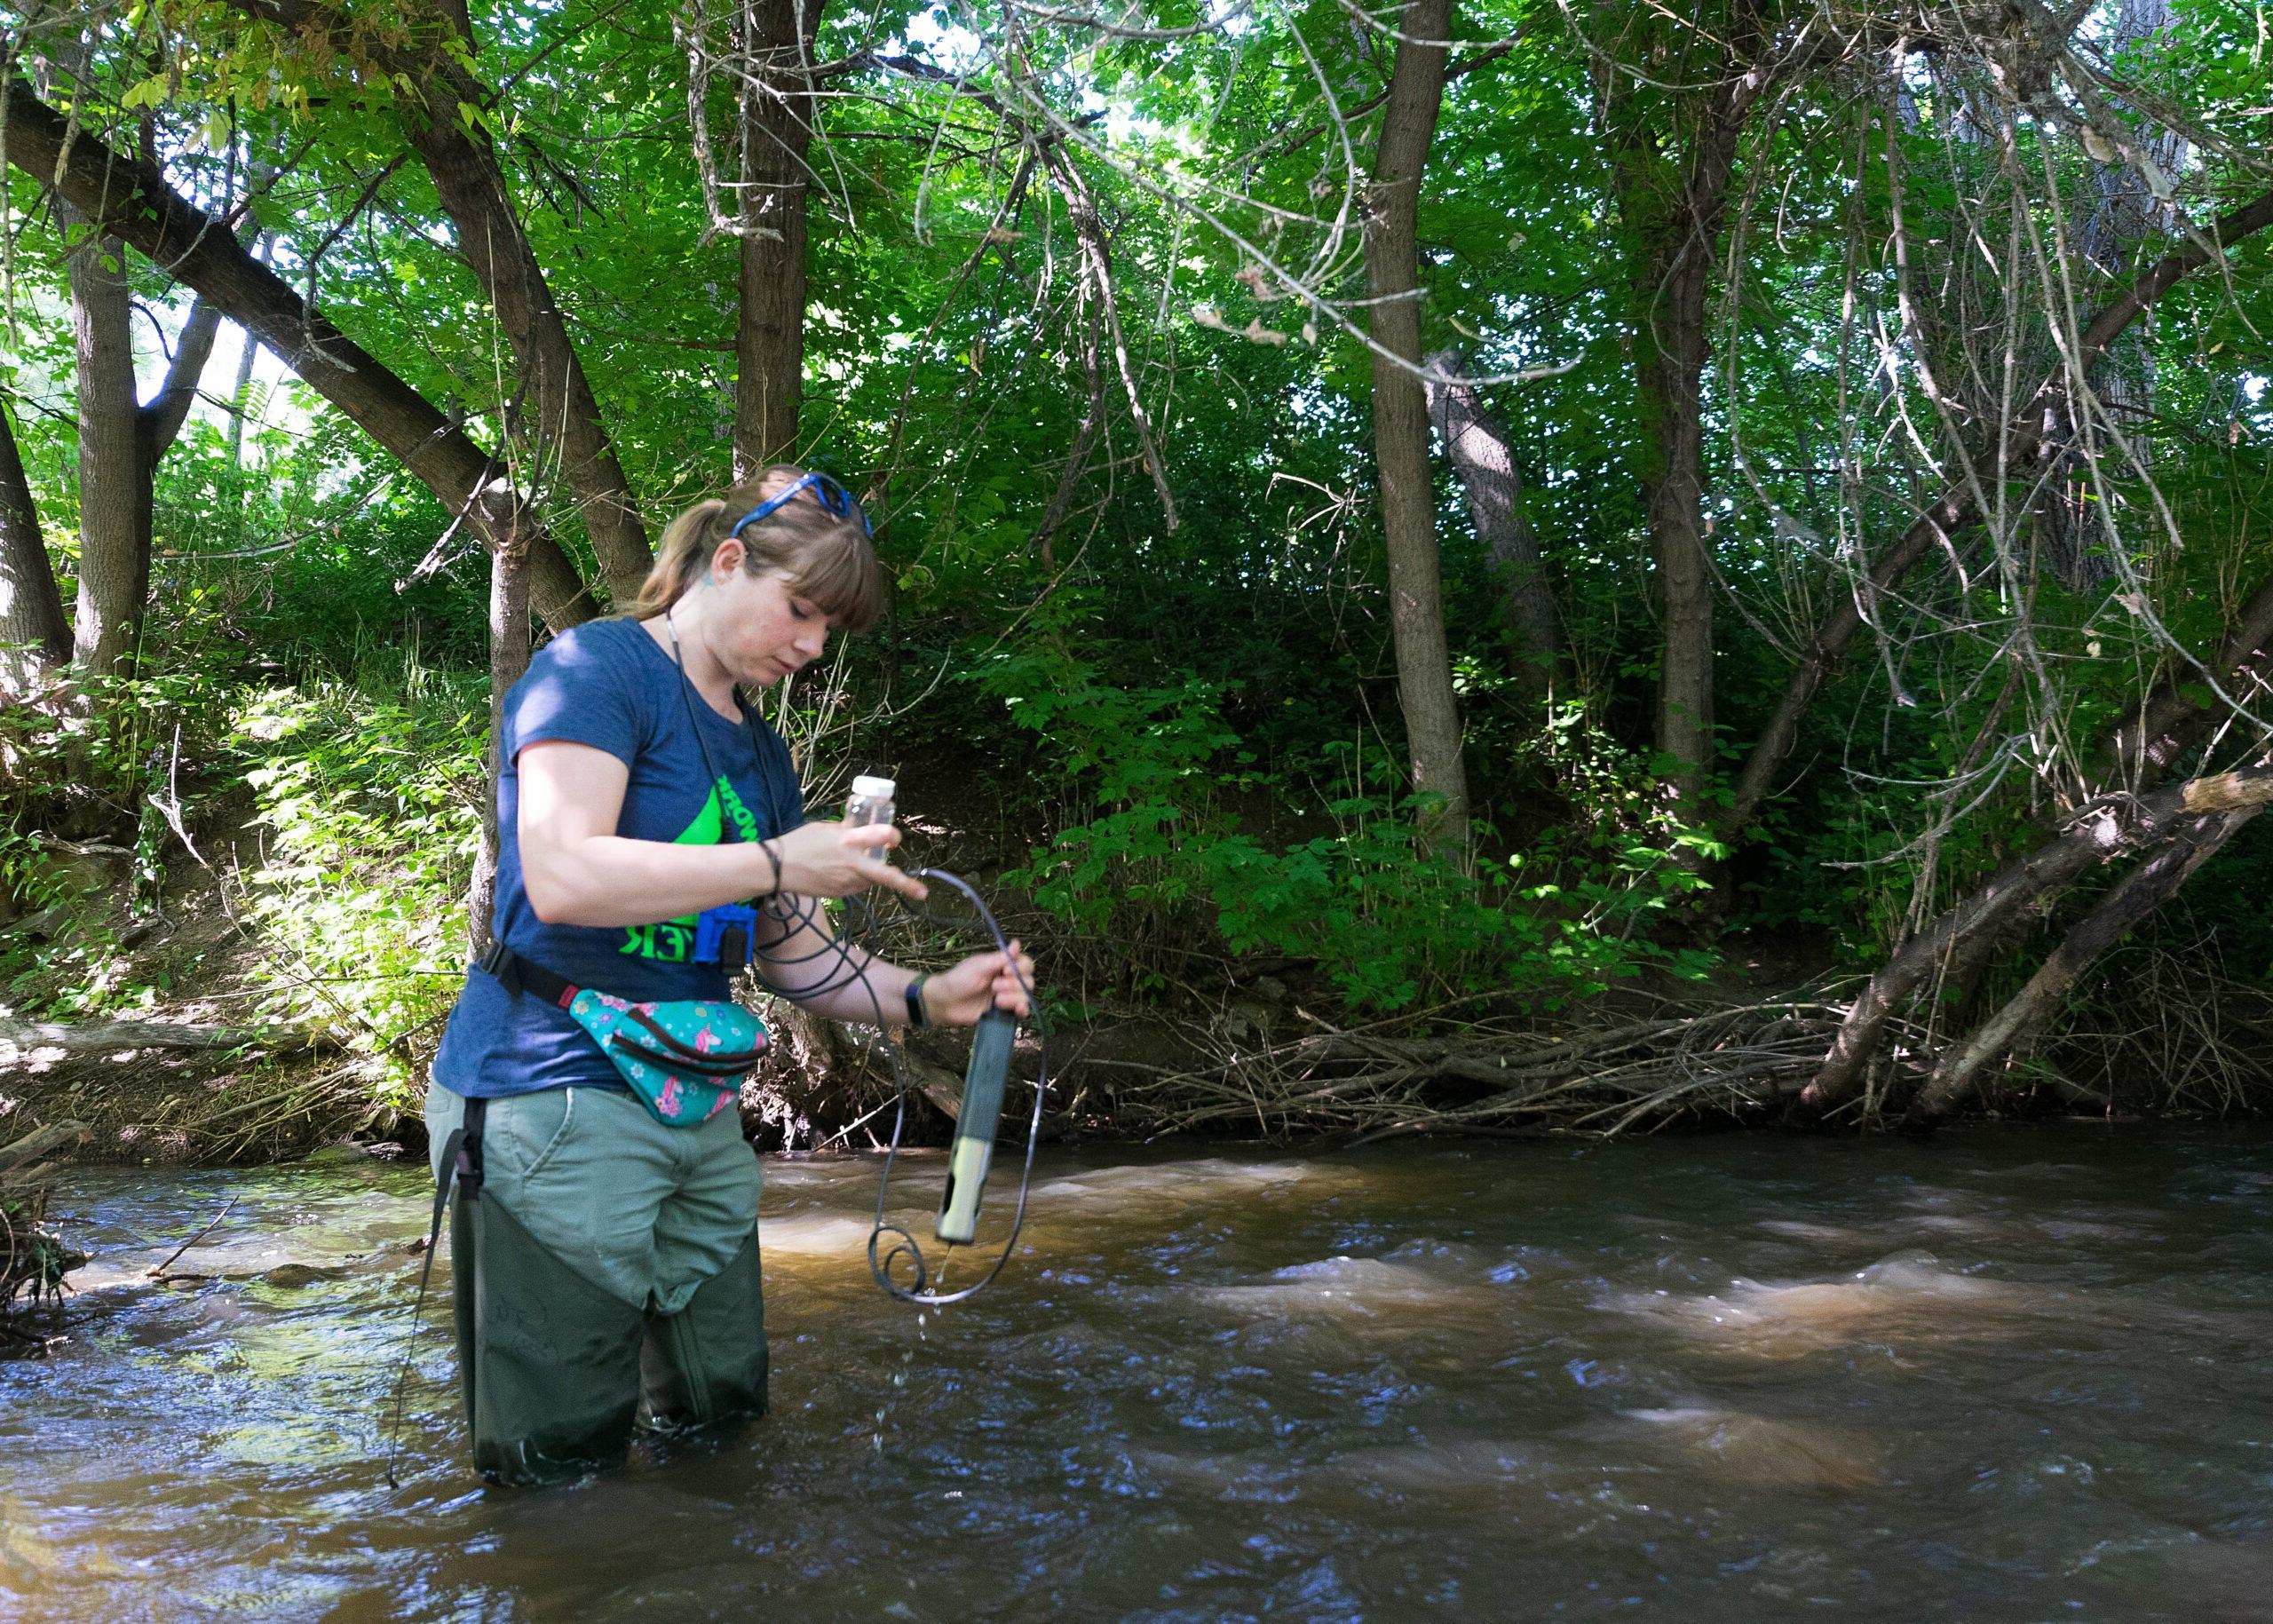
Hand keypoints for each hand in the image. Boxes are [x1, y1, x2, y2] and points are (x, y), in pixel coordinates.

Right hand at [771, 819, 928, 901]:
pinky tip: (843, 871)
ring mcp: (844, 882)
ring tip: (856, 862)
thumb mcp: (825, 828)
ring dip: (872, 873)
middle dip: (906, 885)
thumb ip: (847, 830)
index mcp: (847, 841)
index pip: (879, 836)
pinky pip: (857, 887)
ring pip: (870, 881)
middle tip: (922, 892)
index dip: (891, 836)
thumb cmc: (799, 843)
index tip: (896, 839)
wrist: (776, 868)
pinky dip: (858, 879)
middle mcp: (850, 864)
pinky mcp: (839, 894)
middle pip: (884, 876)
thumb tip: (862, 828)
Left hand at [920, 940, 1035, 1024]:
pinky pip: (1021, 1012)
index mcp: (1002, 965)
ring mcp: (1007, 996)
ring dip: (1014, 997)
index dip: (1020, 967)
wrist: (945, 1002)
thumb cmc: (958, 979)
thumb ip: (999, 958)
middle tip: (995, 985)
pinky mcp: (1004, 1012)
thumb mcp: (979, 966)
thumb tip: (1017, 944)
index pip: (1025, 963)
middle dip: (1015, 983)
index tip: (1004, 970)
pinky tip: (1017, 1009)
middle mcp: (1008, 980)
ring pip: (1025, 996)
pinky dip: (1022, 1010)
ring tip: (997, 1000)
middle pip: (1028, 980)